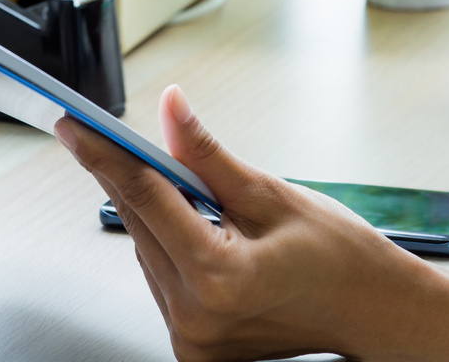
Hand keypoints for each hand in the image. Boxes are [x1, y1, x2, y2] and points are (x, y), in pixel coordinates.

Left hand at [57, 85, 443, 361]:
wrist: (373, 311)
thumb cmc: (341, 259)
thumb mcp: (273, 194)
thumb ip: (208, 156)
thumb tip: (171, 111)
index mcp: (218, 280)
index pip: (144, 200)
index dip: (104, 154)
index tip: (75, 125)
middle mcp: (196, 319)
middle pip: (140, 226)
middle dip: (129, 177)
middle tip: (108, 134)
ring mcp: (192, 340)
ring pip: (147, 253)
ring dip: (155, 214)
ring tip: (193, 193)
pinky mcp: (193, 347)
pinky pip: (163, 280)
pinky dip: (170, 246)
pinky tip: (198, 229)